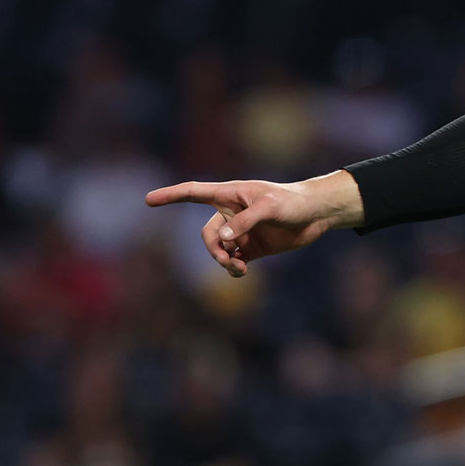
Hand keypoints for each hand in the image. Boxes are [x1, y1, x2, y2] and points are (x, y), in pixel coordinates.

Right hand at [145, 171, 362, 276]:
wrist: (316, 214)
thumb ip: (245, 221)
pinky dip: (233, 268)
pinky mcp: (252, 247)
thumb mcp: (270, 206)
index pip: (194, 193)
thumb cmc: (292, 201)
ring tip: (238, 268)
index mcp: (230, 194)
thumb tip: (224, 240)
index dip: (171, 196)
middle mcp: (231, 213)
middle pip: (207, 234)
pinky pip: (233, 260)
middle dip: (213, 249)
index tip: (148, 200)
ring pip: (218, 250)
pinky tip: (241, 272)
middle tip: (228, 259)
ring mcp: (240, 231)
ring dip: (222, 261)